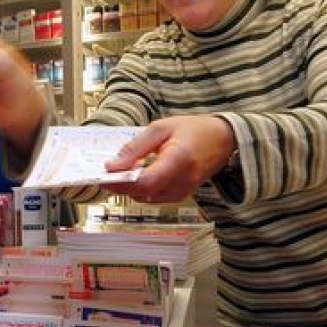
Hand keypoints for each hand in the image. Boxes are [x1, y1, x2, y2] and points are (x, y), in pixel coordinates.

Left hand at [102, 115, 234, 201]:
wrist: (222, 139)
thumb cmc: (195, 130)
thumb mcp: (161, 128)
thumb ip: (135, 147)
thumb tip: (112, 165)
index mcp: (179, 160)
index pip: (145, 181)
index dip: (121, 181)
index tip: (105, 175)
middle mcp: (182, 181)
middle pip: (142, 192)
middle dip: (120, 185)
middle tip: (107, 173)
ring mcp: (183, 191)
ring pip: (145, 197)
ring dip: (129, 187)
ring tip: (121, 172)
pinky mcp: (180, 195)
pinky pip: (153, 197)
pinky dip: (141, 188)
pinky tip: (136, 176)